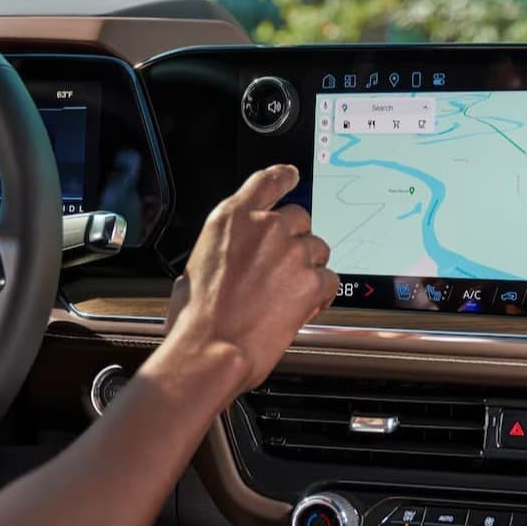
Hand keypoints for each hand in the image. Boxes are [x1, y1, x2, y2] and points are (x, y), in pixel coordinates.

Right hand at [164, 164, 338, 390]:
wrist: (211, 349)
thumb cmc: (197, 317)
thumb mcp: (196, 266)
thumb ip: (225, 248)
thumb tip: (234, 256)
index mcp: (232, 219)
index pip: (268, 182)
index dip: (284, 177)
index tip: (292, 176)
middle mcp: (265, 228)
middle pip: (299, 218)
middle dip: (295, 241)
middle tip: (281, 268)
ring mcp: (292, 253)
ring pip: (318, 249)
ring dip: (308, 268)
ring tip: (286, 294)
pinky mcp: (311, 281)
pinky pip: (330, 279)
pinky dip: (321, 293)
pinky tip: (302, 307)